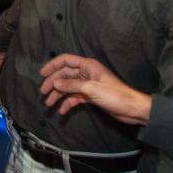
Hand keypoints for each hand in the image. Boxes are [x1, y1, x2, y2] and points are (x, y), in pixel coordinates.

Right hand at [37, 54, 151, 124]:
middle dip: (53, 83)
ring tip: (49, 104)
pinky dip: (67, 103)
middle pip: (64, 74)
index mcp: (88, 66)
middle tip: (43, 93)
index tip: (41, 74)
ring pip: (68, 87)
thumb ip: (72, 85)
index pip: (66, 60)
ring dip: (58, 95)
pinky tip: (62, 111)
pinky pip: (74, 97)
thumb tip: (55, 83)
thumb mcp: (92, 89)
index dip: (52, 65)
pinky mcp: (90, 96)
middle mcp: (86, 73)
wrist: (131, 108)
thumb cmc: (115, 95)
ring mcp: (88, 85)